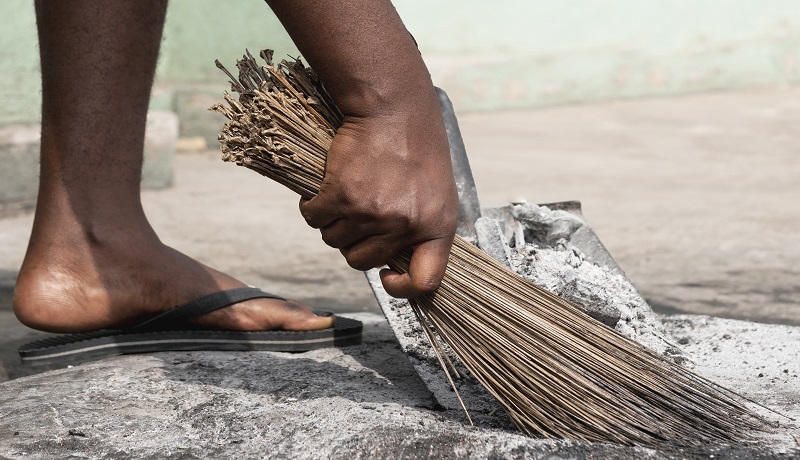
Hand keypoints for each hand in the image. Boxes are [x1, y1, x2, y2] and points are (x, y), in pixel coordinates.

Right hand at [299, 98, 457, 297]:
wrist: (392, 107)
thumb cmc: (415, 145)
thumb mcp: (437, 192)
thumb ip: (423, 227)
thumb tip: (399, 262)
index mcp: (437, 226)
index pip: (425, 281)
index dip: (402, 288)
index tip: (386, 276)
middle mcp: (406, 225)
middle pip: (361, 261)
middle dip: (353, 243)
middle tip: (357, 215)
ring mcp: (373, 212)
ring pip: (334, 240)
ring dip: (332, 222)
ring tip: (343, 194)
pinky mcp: (343, 196)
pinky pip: (315, 219)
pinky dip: (312, 207)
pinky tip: (324, 188)